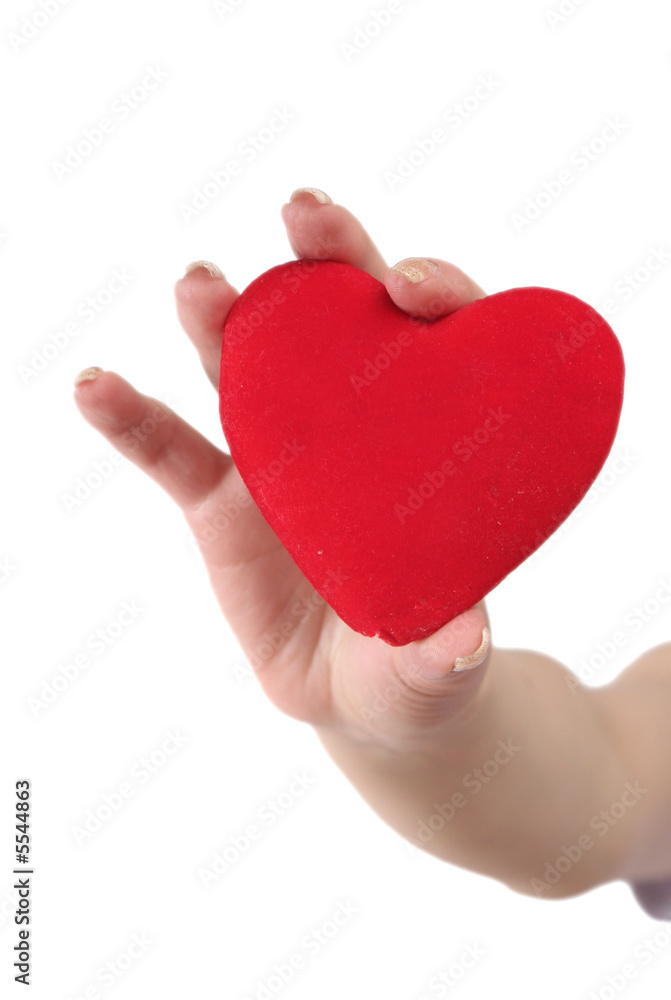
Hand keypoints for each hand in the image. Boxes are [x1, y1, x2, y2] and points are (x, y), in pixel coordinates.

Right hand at [73, 188, 490, 753]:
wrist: (361, 692)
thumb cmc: (418, 659)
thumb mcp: (440, 664)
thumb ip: (448, 653)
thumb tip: (461, 644)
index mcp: (427, 441)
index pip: (442, 341)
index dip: (435, 293)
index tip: (411, 289)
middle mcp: (355, 429)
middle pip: (341, 323)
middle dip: (325, 262)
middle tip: (305, 213)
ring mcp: (283, 457)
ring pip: (249, 367)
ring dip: (223, 318)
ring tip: (199, 284)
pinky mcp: (218, 500)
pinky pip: (168, 451)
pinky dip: (131, 418)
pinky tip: (95, 386)